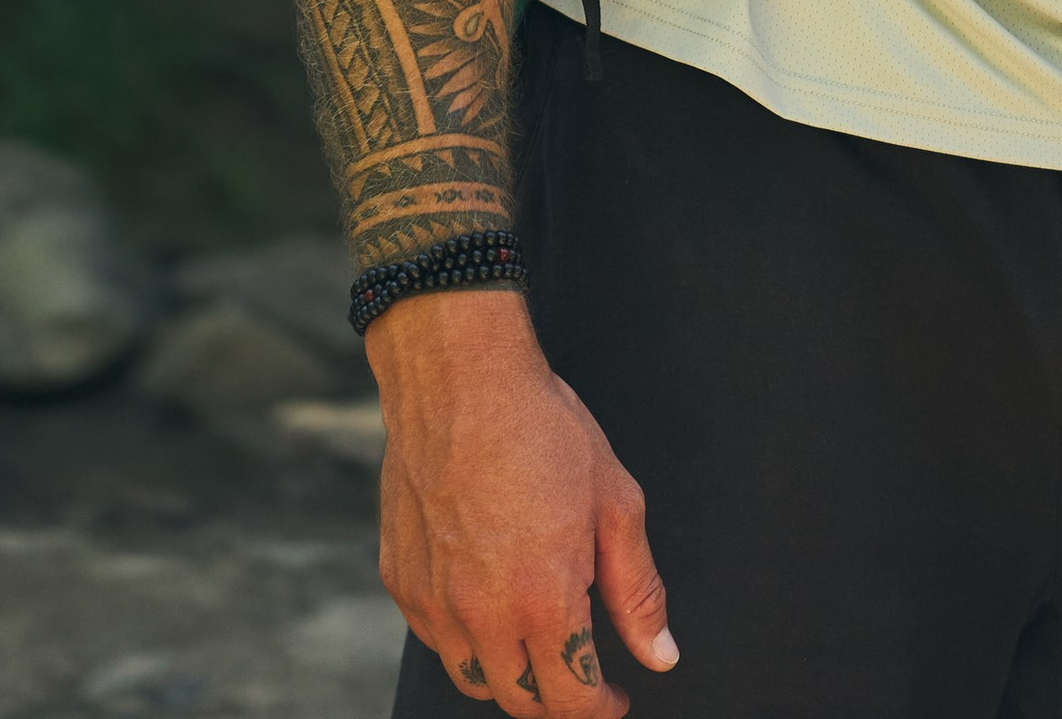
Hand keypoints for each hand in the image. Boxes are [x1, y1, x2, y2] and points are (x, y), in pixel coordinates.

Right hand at [369, 290, 676, 711]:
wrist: (459, 377)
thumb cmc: (541, 427)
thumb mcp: (614, 500)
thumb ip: (637, 589)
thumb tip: (660, 654)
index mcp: (542, 600)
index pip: (571, 698)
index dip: (600, 709)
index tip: (614, 698)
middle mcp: (481, 615)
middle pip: (521, 701)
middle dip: (559, 701)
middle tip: (581, 677)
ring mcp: (434, 603)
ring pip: (474, 679)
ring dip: (510, 678)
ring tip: (537, 645)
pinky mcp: (401, 582)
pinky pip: (436, 640)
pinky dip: (466, 641)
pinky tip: (488, 605)